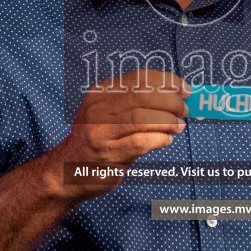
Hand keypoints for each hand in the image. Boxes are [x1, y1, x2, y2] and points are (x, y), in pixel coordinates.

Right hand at [46, 70, 188, 199]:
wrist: (66, 171)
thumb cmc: (96, 140)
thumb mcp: (107, 112)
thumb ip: (135, 102)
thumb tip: (174, 95)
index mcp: (102, 92)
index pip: (139, 78)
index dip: (167, 81)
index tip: (184, 89)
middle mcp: (99, 109)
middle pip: (144, 96)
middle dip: (171, 102)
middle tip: (184, 110)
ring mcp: (102, 132)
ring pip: (143, 118)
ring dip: (168, 121)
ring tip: (178, 126)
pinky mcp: (109, 154)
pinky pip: (141, 142)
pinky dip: (160, 139)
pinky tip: (166, 140)